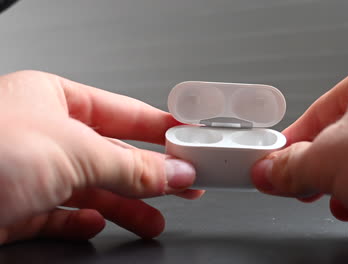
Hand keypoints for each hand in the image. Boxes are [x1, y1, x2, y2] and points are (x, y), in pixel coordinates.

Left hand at [0, 71, 202, 243]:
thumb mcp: (74, 152)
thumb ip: (131, 166)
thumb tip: (174, 171)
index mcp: (54, 99)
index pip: (124, 113)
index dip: (160, 129)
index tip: (188, 142)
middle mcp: (42, 133)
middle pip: (112, 155)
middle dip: (150, 174)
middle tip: (185, 185)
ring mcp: (29, 171)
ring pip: (92, 190)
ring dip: (126, 206)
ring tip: (153, 219)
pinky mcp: (16, 207)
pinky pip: (61, 214)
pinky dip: (84, 222)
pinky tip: (99, 226)